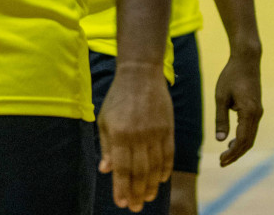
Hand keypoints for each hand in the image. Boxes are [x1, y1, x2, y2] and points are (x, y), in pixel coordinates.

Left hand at [98, 60, 173, 212]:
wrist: (140, 73)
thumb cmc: (118, 97)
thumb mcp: (105, 119)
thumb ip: (106, 146)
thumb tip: (105, 170)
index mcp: (119, 134)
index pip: (121, 168)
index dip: (121, 188)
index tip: (122, 203)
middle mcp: (138, 135)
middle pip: (140, 172)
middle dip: (137, 192)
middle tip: (136, 207)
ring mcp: (155, 132)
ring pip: (155, 167)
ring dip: (151, 185)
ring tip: (148, 198)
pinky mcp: (167, 128)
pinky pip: (168, 154)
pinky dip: (165, 169)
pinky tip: (161, 180)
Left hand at [213, 49, 262, 165]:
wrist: (246, 60)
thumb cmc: (231, 76)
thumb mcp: (221, 97)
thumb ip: (221, 118)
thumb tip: (221, 140)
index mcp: (249, 112)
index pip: (242, 140)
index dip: (233, 153)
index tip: (221, 161)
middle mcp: (257, 114)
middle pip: (248, 142)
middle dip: (236, 154)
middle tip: (222, 163)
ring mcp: (258, 112)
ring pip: (251, 136)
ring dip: (239, 148)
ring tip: (225, 155)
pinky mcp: (256, 109)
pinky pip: (251, 129)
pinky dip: (242, 138)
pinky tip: (232, 141)